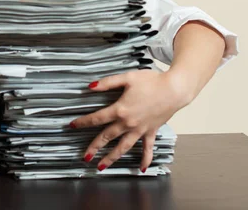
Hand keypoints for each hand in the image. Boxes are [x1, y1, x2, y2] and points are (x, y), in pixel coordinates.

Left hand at [70, 69, 191, 171]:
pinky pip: (147, 148)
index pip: (97, 118)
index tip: (73, 126)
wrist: (175, 89)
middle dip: (94, 147)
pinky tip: (141, 169)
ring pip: (123, 147)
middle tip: (85, 157)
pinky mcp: (151, 131)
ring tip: (102, 167)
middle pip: (107, 137)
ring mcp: (140, 129)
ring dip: (112, 158)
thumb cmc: (152, 81)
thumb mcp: (127, 78)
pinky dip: (145, 159)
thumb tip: (90, 86)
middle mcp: (128, 123)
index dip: (83, 122)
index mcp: (120, 110)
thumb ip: (107, 83)